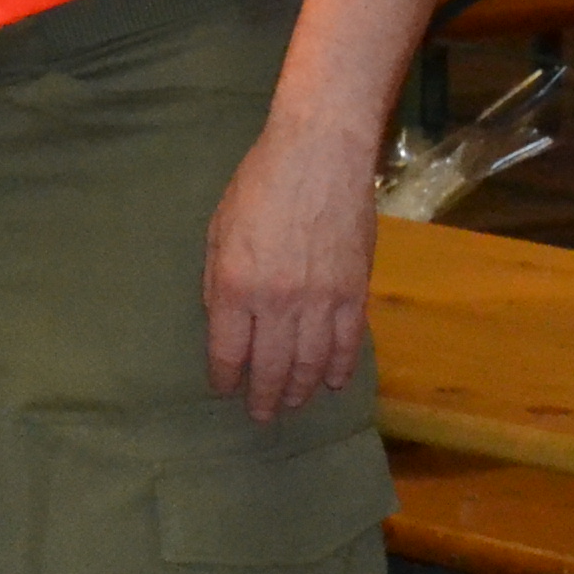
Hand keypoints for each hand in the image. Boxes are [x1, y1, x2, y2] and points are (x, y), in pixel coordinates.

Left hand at [204, 115, 379, 422]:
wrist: (320, 156)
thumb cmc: (260, 185)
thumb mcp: (219, 229)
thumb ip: (218, 280)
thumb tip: (223, 322)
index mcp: (235, 285)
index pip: (227, 351)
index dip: (225, 377)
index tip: (224, 390)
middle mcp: (278, 301)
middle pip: (270, 367)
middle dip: (263, 397)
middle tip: (261, 416)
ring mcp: (320, 301)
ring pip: (309, 364)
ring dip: (299, 390)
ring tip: (291, 404)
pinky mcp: (355, 293)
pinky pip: (346, 345)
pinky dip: (338, 369)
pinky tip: (330, 383)